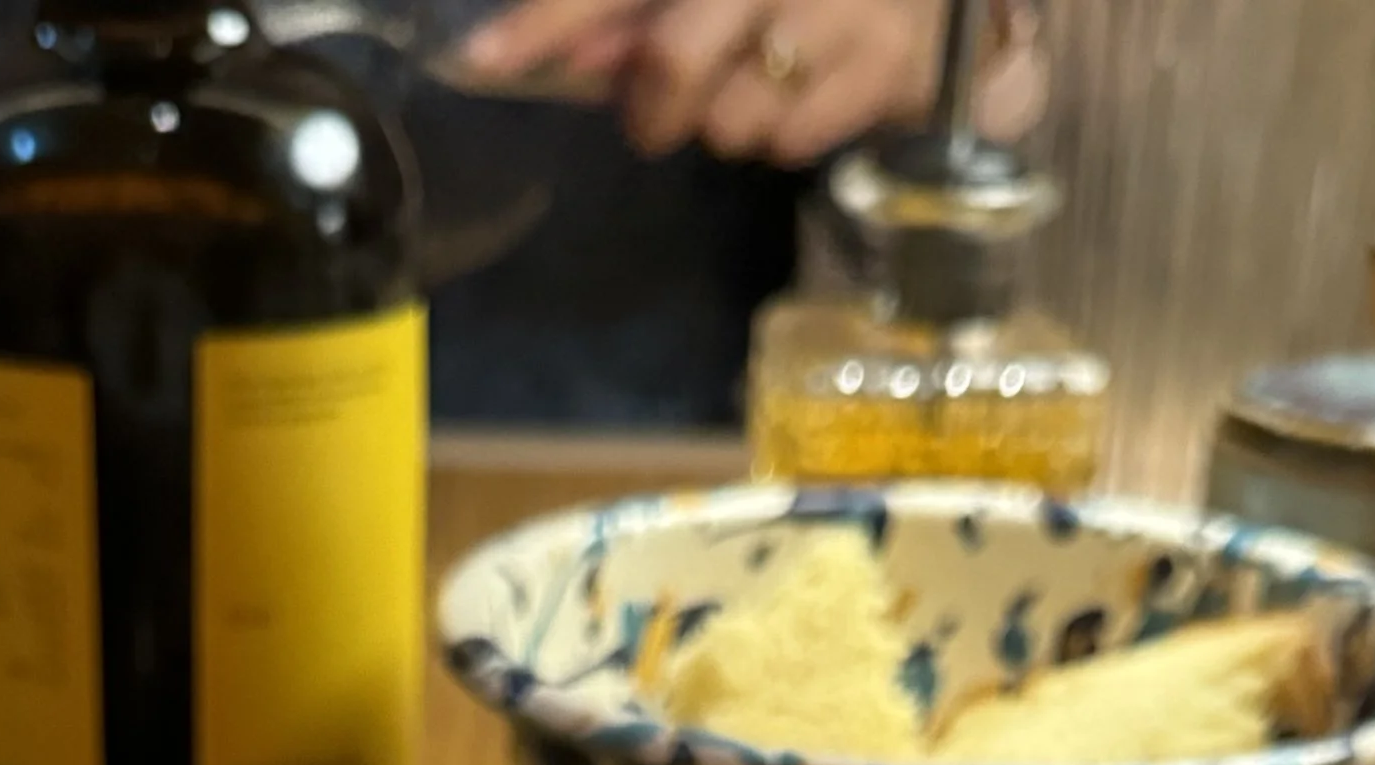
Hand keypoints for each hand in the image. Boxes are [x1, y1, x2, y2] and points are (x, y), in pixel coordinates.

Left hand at [457, 0, 1044, 169]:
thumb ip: (630, 2)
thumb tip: (548, 53)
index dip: (548, 21)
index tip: (483, 59)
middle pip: (675, 64)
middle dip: (653, 106)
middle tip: (656, 114)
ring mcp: (847, 13)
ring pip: (736, 120)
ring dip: (728, 120)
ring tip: (760, 75)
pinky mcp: (891, 67)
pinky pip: (796, 140)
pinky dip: (785, 132)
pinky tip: (806, 84)